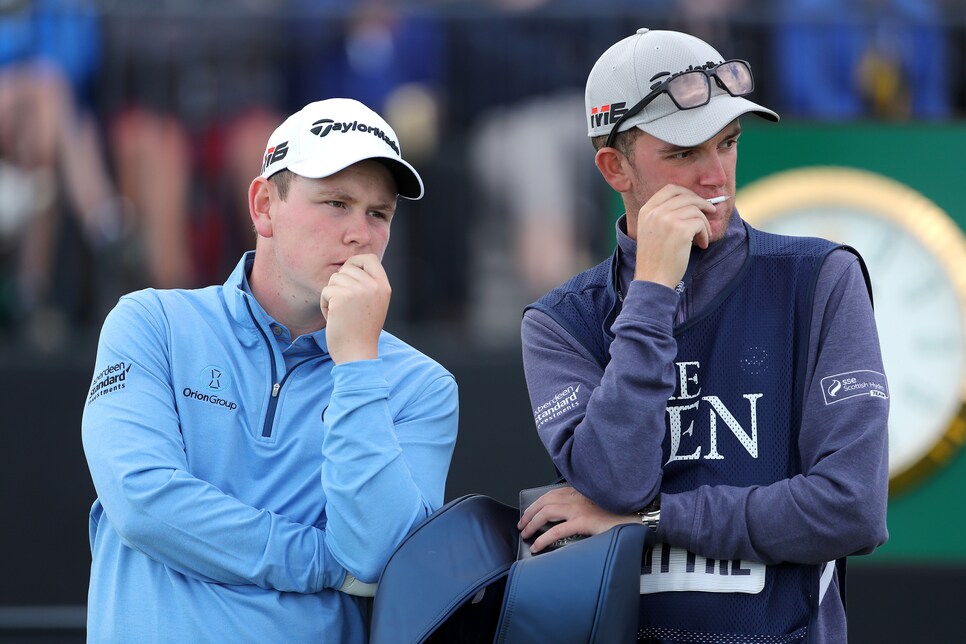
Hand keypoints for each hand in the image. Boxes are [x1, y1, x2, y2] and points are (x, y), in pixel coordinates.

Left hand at [320, 254, 390, 363]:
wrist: (357, 353)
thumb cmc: (362, 331)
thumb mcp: (374, 304)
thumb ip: (368, 285)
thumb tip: (350, 266)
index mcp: (384, 286)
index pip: (369, 258)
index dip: (356, 263)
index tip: (349, 276)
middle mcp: (374, 285)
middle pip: (347, 268)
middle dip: (340, 284)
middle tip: (344, 304)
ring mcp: (358, 290)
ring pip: (334, 279)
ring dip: (331, 295)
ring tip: (340, 313)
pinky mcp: (342, 297)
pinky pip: (325, 291)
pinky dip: (324, 305)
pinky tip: (334, 318)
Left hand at [517, 486, 636, 553]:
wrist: (640, 514)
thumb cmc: (622, 511)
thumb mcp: (599, 503)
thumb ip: (584, 504)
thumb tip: (569, 516)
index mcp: (581, 490)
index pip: (551, 494)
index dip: (537, 503)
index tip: (529, 512)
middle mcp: (578, 496)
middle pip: (544, 501)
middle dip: (529, 513)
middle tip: (522, 525)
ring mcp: (580, 508)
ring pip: (546, 512)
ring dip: (531, 523)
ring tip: (526, 534)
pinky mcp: (584, 522)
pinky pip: (556, 531)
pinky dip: (543, 538)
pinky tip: (537, 546)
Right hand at [634, 184, 713, 288]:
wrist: (653, 279)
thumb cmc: (655, 259)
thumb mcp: (651, 231)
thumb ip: (662, 215)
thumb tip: (690, 202)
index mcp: (646, 210)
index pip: (670, 189)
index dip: (687, 192)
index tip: (696, 201)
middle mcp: (655, 212)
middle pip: (686, 196)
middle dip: (702, 203)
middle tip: (711, 212)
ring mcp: (667, 220)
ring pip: (696, 210)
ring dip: (704, 223)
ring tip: (703, 236)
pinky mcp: (681, 230)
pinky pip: (701, 223)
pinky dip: (705, 234)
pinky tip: (701, 244)